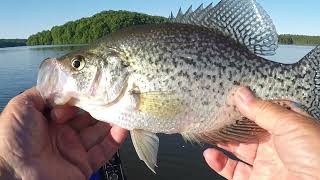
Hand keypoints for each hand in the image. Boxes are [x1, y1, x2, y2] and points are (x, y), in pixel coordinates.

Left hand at [0, 87, 127, 179]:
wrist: (16, 176)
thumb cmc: (12, 140)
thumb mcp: (22, 106)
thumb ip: (43, 92)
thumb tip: (62, 83)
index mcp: (47, 121)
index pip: (71, 105)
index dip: (81, 97)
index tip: (93, 88)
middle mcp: (61, 134)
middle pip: (87, 118)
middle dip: (100, 107)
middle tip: (112, 96)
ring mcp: (73, 150)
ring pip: (98, 132)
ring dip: (111, 120)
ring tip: (122, 107)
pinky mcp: (83, 165)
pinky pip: (103, 151)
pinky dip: (115, 139)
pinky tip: (122, 127)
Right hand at [204, 87, 319, 178]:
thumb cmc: (318, 157)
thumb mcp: (290, 124)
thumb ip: (262, 109)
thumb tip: (241, 94)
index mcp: (289, 128)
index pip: (264, 111)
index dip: (248, 104)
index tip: (231, 96)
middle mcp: (277, 145)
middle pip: (248, 130)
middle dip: (231, 122)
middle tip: (215, 113)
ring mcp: (266, 163)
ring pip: (237, 149)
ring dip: (222, 141)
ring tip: (209, 131)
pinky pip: (232, 171)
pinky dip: (218, 163)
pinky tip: (211, 154)